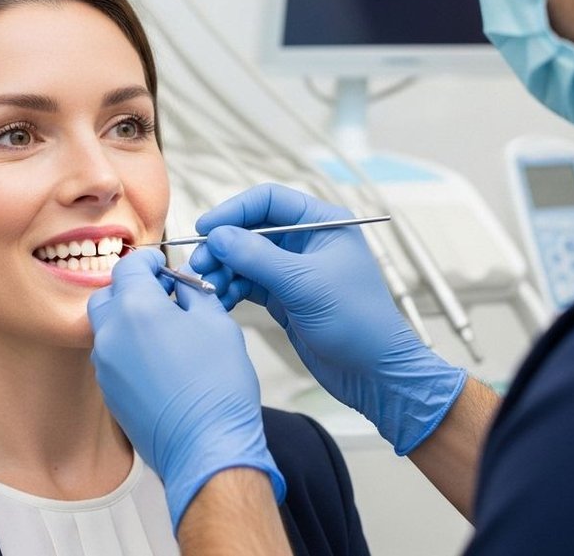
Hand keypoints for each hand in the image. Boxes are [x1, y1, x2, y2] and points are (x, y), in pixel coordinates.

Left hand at [88, 249, 285, 529]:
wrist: (205, 447)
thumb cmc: (217, 387)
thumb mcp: (217, 323)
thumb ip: (194, 295)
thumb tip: (183, 288)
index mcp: (136, 309)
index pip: (129, 266)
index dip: (148, 260)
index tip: (161, 265)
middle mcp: (111, 334)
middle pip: (108, 294)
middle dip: (131, 289)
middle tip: (162, 295)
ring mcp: (105, 366)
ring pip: (106, 327)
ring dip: (128, 319)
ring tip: (163, 329)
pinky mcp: (109, 392)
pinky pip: (111, 356)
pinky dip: (128, 348)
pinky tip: (158, 359)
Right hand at [190, 183, 466, 453]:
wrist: (374, 373)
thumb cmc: (355, 321)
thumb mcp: (303, 284)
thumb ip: (257, 256)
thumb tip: (216, 236)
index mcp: (322, 223)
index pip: (268, 200)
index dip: (234, 211)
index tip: (205, 229)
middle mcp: (307, 242)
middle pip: (252, 230)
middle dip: (223, 247)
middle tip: (198, 266)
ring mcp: (295, 270)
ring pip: (246, 259)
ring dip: (223, 270)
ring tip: (206, 287)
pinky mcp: (285, 297)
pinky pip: (249, 284)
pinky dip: (232, 290)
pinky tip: (220, 301)